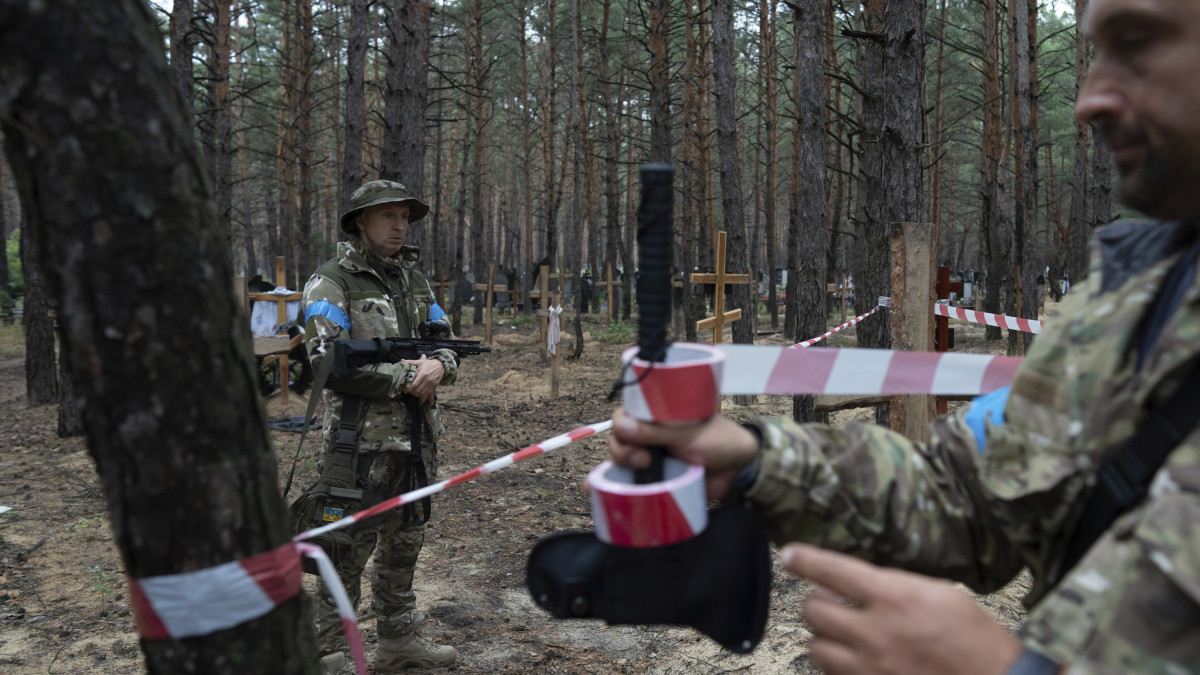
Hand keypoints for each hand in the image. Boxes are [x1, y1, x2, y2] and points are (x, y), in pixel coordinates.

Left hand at [402, 355, 443, 404]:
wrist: (441, 366)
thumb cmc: (429, 364)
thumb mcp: (420, 362)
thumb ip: (410, 362)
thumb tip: (401, 360)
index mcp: (423, 374)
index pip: (414, 385)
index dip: (409, 389)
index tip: (405, 390)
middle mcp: (427, 381)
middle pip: (418, 391)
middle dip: (412, 393)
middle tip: (408, 393)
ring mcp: (431, 385)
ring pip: (423, 394)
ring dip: (417, 396)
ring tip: (413, 395)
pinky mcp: (434, 388)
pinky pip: (430, 396)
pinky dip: (427, 401)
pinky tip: (423, 404)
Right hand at [607, 406, 758, 498]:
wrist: (737, 468)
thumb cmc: (716, 440)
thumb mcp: (686, 432)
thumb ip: (655, 430)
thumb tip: (622, 426)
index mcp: (654, 416)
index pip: (623, 416)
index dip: (621, 426)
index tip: (632, 436)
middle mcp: (647, 435)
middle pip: (617, 440)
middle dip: (623, 451)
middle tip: (644, 459)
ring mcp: (648, 458)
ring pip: (619, 462)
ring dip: (622, 467)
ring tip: (643, 470)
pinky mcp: (653, 480)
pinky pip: (628, 483)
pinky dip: (616, 486)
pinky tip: (606, 490)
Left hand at [781, 543, 1021, 674]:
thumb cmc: (975, 637)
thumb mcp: (939, 592)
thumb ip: (895, 585)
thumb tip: (862, 580)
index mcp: (893, 598)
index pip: (832, 571)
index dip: (804, 559)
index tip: (788, 555)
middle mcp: (875, 633)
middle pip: (813, 610)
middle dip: (818, 602)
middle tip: (833, 602)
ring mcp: (869, 668)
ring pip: (815, 647)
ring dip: (824, 637)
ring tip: (844, 634)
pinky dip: (838, 665)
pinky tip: (856, 659)